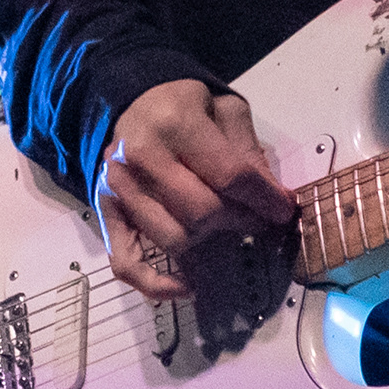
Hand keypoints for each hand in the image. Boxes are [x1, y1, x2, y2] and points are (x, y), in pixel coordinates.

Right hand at [96, 77, 292, 300]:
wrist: (129, 102)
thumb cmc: (183, 108)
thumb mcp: (224, 110)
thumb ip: (248, 151)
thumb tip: (273, 199)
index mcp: (176, 123)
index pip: (230, 175)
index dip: (264, 200)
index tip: (283, 210)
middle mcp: (141, 155)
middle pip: (202, 212)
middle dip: (240, 221)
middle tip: (255, 219)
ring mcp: (118, 188)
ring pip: (174, 239)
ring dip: (208, 244)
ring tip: (224, 230)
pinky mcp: (105, 213)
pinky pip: (126, 264)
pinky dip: (156, 284)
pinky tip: (186, 286)